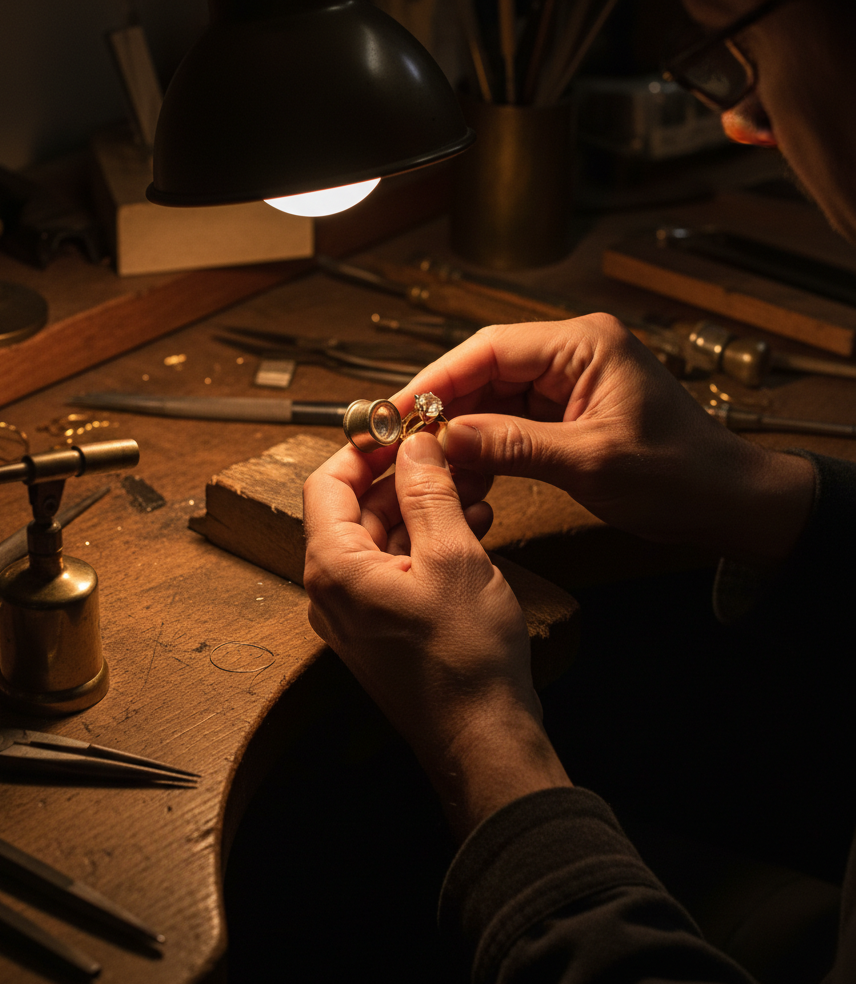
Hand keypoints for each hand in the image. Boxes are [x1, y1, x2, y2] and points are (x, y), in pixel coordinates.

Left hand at [304, 430, 570, 836]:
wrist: (483, 738)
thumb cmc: (464, 663)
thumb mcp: (453, 557)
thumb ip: (429, 492)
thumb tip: (415, 445)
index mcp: (335, 569)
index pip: (327, 484)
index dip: (363, 449)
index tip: (399, 428)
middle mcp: (335, 591)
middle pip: (357, 509)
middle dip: (404, 476)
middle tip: (446, 453)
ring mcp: (358, 612)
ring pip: (383, 537)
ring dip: (424, 507)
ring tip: (470, 486)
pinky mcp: (384, 627)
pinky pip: (398, 567)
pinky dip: (429, 542)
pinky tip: (471, 526)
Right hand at [397, 314, 814, 565]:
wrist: (726, 502)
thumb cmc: (680, 473)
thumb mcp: (592, 460)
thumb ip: (515, 446)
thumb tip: (445, 439)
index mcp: (584, 344)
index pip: (488, 350)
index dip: (434, 380)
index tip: (395, 411)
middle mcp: (570, 355)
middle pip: (482, 372)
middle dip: (438, 409)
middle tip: (396, 442)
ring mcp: (565, 385)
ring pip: (489, 401)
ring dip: (457, 434)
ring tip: (423, 465)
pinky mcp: (563, 414)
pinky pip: (507, 426)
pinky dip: (483, 450)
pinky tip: (460, 475)